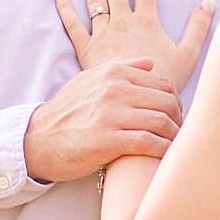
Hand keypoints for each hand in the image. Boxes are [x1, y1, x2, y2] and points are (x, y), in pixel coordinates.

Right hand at [23, 58, 181, 184]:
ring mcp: (110, 114)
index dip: (176, 101)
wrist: (37, 140)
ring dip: (175, 136)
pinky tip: (166, 158)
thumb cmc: (67, 112)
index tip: (177, 116)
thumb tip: (150, 61)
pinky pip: (148, 142)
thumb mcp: (89, 80)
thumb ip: (121, 68)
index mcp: (114, 73)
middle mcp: (114, 90)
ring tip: (178, 147)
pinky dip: (163, 150)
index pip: (163, 83)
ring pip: (161, 121)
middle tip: (182, 134)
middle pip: (167, 101)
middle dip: (180, 119)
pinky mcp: (107, 140)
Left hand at [54, 0, 213, 96]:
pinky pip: (72, 23)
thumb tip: (209, 2)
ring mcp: (103, 34)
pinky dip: (64, 5)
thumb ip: (199, 27)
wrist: (137, 104)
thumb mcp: (189, 55)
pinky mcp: (86, 48)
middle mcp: (123, 22)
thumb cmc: (164, 80)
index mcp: (147, 21)